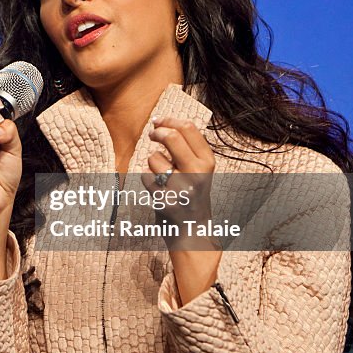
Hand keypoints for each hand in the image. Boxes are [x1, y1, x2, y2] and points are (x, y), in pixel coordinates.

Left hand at [140, 116, 216, 248]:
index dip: (169, 120)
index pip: (188, 128)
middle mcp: (197, 174)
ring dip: (152, 164)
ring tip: (162, 176)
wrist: (193, 231)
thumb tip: (162, 122)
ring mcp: (181, 188)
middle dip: (156, 132)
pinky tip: (157, 189)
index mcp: (208, 162)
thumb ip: (188, 149)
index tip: (158, 121)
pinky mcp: (165, 201)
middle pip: (171, 137)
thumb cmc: (192, 195)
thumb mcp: (200, 170)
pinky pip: (145, 177)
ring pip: (153, 158)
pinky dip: (146, 179)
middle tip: (152, 134)